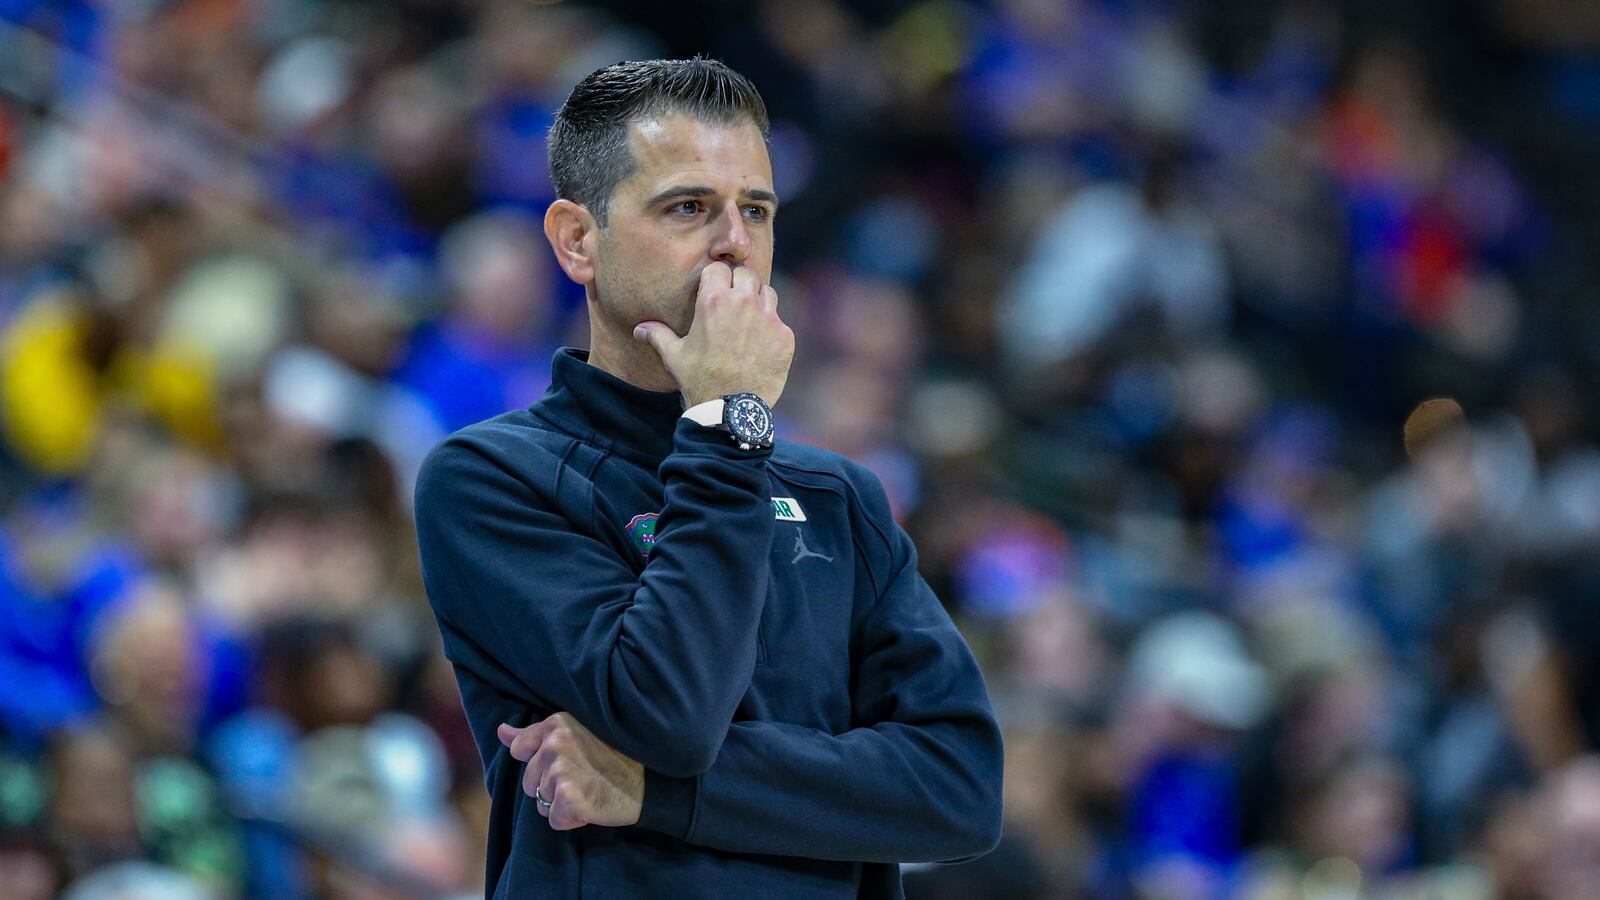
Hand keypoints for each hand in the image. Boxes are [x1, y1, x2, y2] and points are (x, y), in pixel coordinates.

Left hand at [497, 713, 644, 830]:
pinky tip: (592, 805)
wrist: (650, 780)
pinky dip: (572, 819)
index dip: (540, 763)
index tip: (566, 761)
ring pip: (541, 803)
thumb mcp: (575, 731)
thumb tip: (501, 731)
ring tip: (590, 789)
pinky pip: (554, 820)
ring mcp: (561, 773)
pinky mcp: (570, 800)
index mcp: (556, 725)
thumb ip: (535, 733)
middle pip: (529, 782)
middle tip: (584, 777)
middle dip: (551, 786)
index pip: (520, 750)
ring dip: (562, 803)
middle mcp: (555, 745)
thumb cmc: (614, 755)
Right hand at [632, 262, 793, 407]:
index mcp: (713, 300)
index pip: (718, 268)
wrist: (731, 409)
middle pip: (747, 273)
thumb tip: (638, 329)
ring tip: (749, 319)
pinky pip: (780, 321)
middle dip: (739, 282)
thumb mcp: (674, 356)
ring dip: (758, 301)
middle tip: (734, 300)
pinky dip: (771, 329)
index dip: (715, 278)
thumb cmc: (699, 380)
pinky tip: (761, 345)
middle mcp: (743, 302)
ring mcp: (768, 318)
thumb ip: (657, 335)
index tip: (714, 289)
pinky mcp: (785, 336)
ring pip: (767, 292)